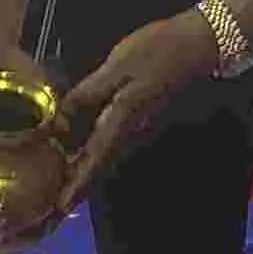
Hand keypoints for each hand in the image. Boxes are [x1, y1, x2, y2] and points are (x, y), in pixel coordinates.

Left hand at [68, 9, 228, 183]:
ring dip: (87, 167)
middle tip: (54, 198)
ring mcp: (141, 128)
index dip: (78, 184)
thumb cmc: (156, 51)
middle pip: (102, 164)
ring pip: (108, 155)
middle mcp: (132, 133)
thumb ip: (88, 94)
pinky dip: (96, 149)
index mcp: (122, 121)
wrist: (197, 46)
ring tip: (61, 175)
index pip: (96, 160)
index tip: (62, 207)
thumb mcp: (116, 68)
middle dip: (79, 182)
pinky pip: (115, 141)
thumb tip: (61, 119)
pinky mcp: (144, 118)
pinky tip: (82, 142)